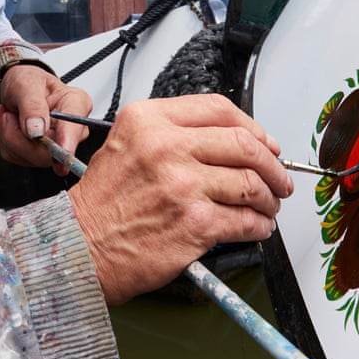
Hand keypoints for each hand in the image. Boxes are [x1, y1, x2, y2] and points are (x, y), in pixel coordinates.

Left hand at [0, 66, 92, 175]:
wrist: (13, 89)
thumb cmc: (26, 82)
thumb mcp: (26, 83)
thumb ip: (32, 105)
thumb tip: (38, 130)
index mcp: (76, 105)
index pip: (75, 128)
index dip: (68, 142)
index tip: (63, 149)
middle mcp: (70, 130)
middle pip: (49, 151)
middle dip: (19, 136)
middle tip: (8, 115)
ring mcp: (56, 146)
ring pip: (29, 156)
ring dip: (9, 136)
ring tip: (10, 116)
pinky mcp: (39, 156)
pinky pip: (18, 157)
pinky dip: (7, 142)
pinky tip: (11, 126)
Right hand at [64, 95, 292, 304]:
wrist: (80, 248)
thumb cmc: (102, 204)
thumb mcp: (126, 145)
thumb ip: (171, 134)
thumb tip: (231, 141)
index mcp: (149, 120)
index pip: (219, 110)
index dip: (253, 127)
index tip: (265, 143)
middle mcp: (166, 146)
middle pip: (244, 144)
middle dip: (272, 164)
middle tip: (279, 178)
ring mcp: (183, 185)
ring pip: (251, 183)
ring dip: (268, 198)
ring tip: (268, 206)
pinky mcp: (195, 223)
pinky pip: (245, 221)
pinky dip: (259, 226)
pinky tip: (257, 227)